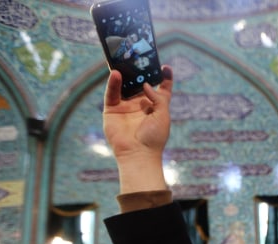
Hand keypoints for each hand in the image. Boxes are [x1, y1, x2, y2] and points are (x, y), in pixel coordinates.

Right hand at [103, 66, 172, 193]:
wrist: (138, 154)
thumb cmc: (154, 137)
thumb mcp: (163, 115)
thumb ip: (158, 97)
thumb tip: (146, 84)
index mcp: (155, 107)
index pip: (161, 89)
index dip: (164, 78)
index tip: (166, 67)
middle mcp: (140, 105)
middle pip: (139, 83)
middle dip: (139, 70)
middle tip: (137, 55)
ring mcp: (126, 106)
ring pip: (124, 85)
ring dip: (124, 73)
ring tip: (123, 59)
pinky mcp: (112, 110)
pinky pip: (112, 94)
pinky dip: (113, 84)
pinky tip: (116, 74)